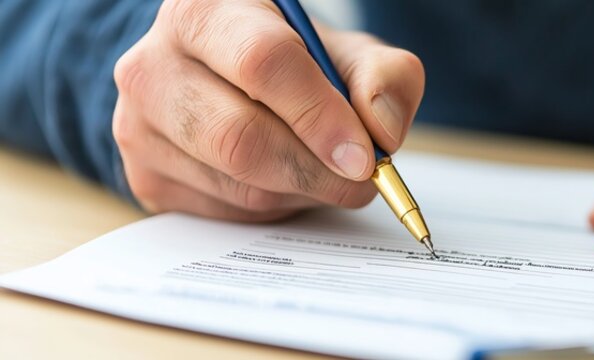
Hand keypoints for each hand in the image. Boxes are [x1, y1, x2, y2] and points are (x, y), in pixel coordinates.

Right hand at [113, 0, 423, 220]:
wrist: (227, 81)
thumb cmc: (293, 62)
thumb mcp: (345, 52)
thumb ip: (384, 77)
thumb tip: (383, 132)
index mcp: (203, 11)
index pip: (262, 63)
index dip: (319, 115)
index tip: (365, 156)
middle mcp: (152, 64)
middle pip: (240, 137)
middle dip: (317, 170)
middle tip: (363, 180)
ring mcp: (138, 126)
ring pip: (237, 183)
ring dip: (303, 192)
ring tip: (329, 173)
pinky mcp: (145, 178)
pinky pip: (226, 213)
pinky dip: (276, 208)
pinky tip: (288, 182)